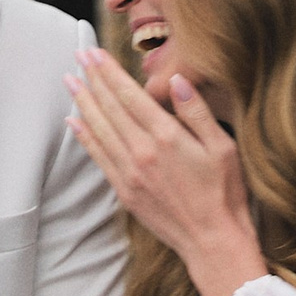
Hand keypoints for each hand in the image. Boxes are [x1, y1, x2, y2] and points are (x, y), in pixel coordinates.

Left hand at [68, 46, 266, 295]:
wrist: (213, 242)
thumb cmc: (225, 194)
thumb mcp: (223, 147)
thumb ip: (197, 112)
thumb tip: (177, 81)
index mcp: (167, 137)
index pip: (130, 96)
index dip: (110, 72)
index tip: (95, 53)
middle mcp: (142, 153)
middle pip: (110, 108)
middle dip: (92, 79)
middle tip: (78, 56)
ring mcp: (130, 174)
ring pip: (99, 130)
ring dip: (83, 103)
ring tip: (70, 81)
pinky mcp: (125, 192)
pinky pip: (99, 157)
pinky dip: (85, 137)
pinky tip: (75, 121)